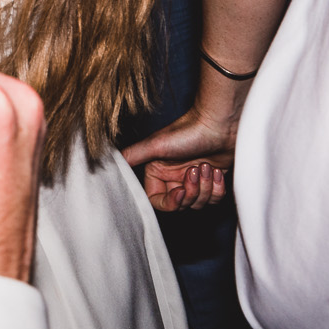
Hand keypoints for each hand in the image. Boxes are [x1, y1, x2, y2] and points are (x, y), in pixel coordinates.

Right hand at [120, 107, 235, 212]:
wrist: (220, 124)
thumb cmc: (189, 131)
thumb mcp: (156, 145)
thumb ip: (132, 156)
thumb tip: (108, 164)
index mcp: (159, 172)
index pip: (158, 201)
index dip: (170, 202)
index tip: (180, 191)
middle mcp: (175, 177)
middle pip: (181, 205)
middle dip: (192, 191)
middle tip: (195, 169)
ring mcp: (194, 179)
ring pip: (199, 204)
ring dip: (206, 187)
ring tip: (207, 167)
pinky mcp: (212, 180)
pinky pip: (215, 198)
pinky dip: (218, 187)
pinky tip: (217, 171)